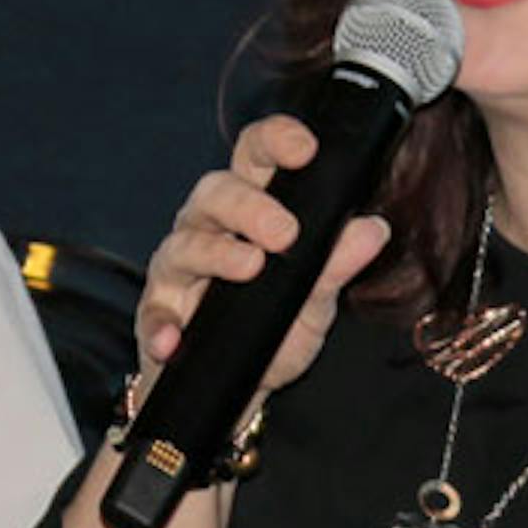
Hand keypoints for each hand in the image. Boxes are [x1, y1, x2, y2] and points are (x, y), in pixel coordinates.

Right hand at [136, 114, 393, 399]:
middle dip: (249, 205)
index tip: (304, 149)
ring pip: (184, 244)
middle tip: (286, 232)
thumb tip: (374, 229)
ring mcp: (179, 269)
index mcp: (250, 210)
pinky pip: (154, 314)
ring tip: (250, 266)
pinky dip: (162, 325)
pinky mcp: (157, 313)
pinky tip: (175, 338)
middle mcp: (209, 228)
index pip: (255, 157)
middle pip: (215, 192)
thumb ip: (338, 265)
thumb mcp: (315, 300)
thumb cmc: (275, 327)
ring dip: (216, 254)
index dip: (274, 141)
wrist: (240, 386)